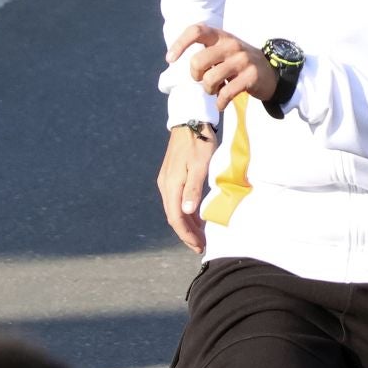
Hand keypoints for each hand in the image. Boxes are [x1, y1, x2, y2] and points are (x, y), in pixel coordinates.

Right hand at [157, 125, 215, 252]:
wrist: (190, 121)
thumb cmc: (199, 142)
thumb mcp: (200, 165)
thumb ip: (194, 188)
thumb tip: (187, 211)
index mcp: (171, 185)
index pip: (176, 217)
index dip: (186, 234)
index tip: (198, 246)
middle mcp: (166, 186)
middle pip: (174, 216)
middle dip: (187, 233)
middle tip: (201, 246)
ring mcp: (168, 181)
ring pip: (176, 209)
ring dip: (187, 224)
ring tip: (201, 236)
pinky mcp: (172, 176)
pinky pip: (178, 201)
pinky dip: (187, 212)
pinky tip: (197, 217)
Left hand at [167, 24, 276, 104]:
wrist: (270, 72)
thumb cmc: (238, 62)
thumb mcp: (223, 49)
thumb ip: (205, 51)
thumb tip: (175, 61)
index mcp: (221, 36)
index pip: (196, 31)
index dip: (180, 44)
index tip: (170, 59)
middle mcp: (231, 45)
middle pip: (197, 62)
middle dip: (196, 76)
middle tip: (204, 79)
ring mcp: (242, 60)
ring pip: (209, 80)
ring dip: (209, 90)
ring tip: (216, 90)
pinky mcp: (250, 76)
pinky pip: (225, 93)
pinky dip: (220, 102)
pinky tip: (222, 102)